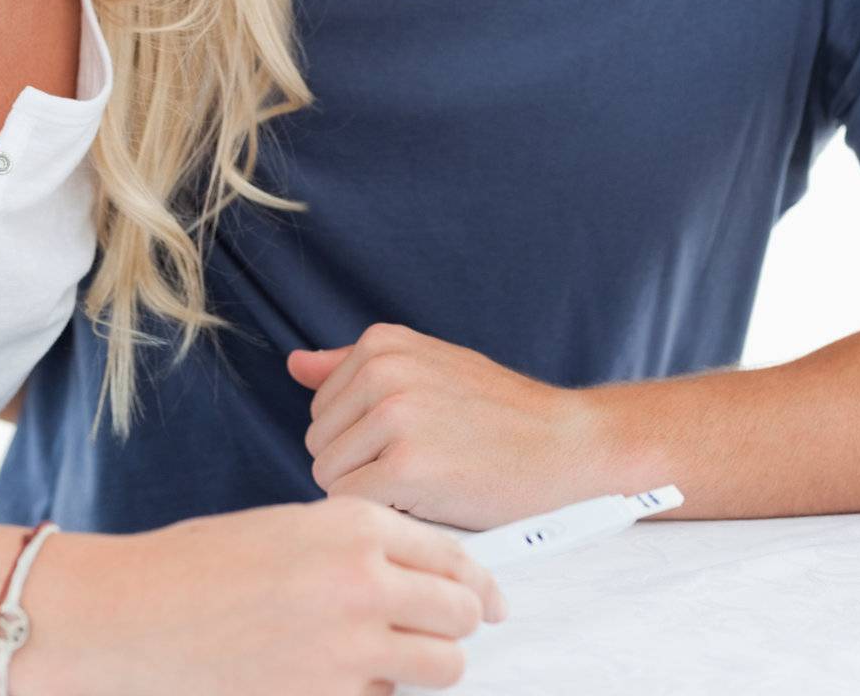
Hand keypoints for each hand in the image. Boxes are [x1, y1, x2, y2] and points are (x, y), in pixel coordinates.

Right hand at [20, 494, 506, 695]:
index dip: (479, 580)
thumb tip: (417, 573)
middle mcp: (365, 580)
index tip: (490, 598)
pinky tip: (347, 678)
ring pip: (442, 666)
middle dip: (460, 623)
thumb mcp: (295, 527)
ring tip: (402, 659)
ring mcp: (350, 647)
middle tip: (448, 630)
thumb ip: (360, 544)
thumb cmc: (209, 562)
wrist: (142, 612)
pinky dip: (380, 694)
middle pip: (461, 612)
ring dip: (432, 664)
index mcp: (357, 524)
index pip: (454, 554)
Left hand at [289, 323, 603, 528]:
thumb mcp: (425, 368)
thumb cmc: (498, 414)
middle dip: (359, 466)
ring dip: (371, 493)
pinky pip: (354, 505)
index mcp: (382, 344)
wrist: (565, 443)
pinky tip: (428, 501)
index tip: (410, 439)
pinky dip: (385, 515)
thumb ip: (352, 367)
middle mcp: (382, 371)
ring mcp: (394, 416)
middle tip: (420, 462)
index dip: (361, 438)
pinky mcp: (405, 466)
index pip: (322, 409)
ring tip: (426, 479)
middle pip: (320, 444)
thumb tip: (294, 364)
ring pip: (330, 477)